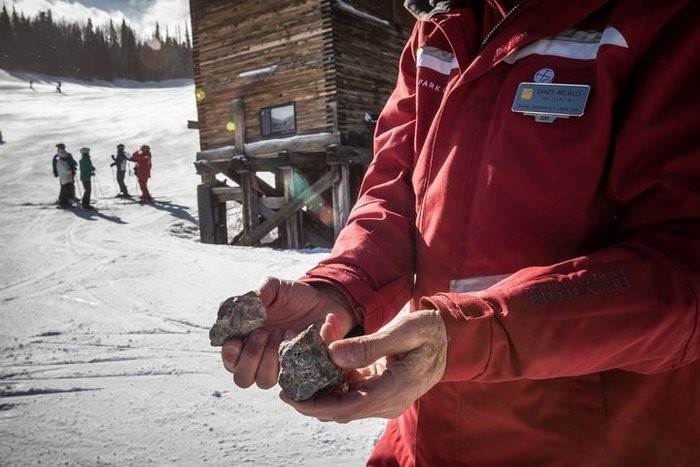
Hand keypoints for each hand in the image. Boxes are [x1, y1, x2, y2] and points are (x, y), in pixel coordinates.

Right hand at [221, 276, 355, 389]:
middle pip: (242, 378)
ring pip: (264, 381)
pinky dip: (296, 357)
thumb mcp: (274, 287)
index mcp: (246, 340)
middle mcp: (260, 358)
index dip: (230, 354)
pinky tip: (300, 336)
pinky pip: (294, 376)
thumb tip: (243, 307)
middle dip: (250, 357)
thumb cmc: (293, 296)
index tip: (238, 340)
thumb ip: (258, 294)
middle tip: (263, 333)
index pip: (230, 359)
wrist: (323, 300)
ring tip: (285, 332)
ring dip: (271, 359)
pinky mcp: (301, 369)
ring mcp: (280, 366)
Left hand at [281, 309, 446, 421]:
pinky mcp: (380, 392)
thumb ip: (370, 345)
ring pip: (343, 400)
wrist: (449, 338)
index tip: (290, 396)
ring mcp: (384, 400)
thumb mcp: (404, 330)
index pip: (347, 407)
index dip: (315, 405)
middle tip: (287, 378)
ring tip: (310, 351)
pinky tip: (327, 353)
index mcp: (394, 390)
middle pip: (340, 409)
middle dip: (312, 394)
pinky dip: (335, 376)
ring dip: (323, 381)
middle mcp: (387, 402)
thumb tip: (333, 355)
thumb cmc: (429, 332)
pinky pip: (351, 391)